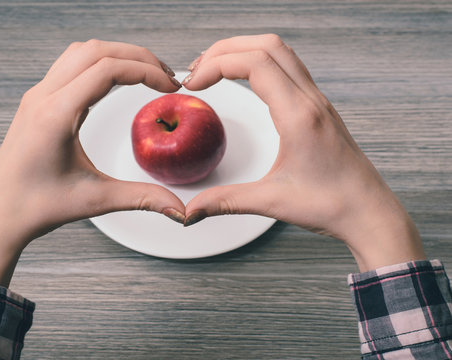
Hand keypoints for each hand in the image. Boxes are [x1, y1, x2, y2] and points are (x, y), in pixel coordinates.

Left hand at [0, 40, 184, 285]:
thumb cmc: (37, 207)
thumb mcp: (95, 200)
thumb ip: (142, 198)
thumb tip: (179, 210)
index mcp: (56, 115)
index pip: (108, 69)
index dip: (146, 71)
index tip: (169, 85)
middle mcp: (43, 97)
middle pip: (97, 50)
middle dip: (137, 57)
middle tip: (166, 76)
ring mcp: (37, 96)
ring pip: (81, 52)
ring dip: (117, 54)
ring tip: (145, 73)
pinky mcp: (36, 101)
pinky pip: (69, 64)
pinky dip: (98, 62)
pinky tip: (115, 79)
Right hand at [183, 34, 424, 271]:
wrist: (369, 212)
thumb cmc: (332, 205)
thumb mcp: (271, 202)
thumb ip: (225, 201)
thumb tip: (190, 211)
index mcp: (299, 116)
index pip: (255, 63)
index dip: (217, 65)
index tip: (193, 84)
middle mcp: (311, 100)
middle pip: (266, 45)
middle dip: (226, 49)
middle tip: (198, 70)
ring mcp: (317, 101)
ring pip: (280, 51)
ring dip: (245, 51)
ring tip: (216, 68)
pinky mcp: (319, 108)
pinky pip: (289, 67)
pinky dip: (261, 62)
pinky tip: (245, 80)